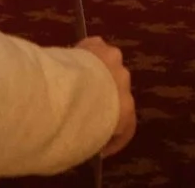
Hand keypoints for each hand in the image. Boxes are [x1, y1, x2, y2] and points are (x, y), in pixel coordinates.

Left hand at [78, 37, 135, 158]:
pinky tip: (72, 60)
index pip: (127, 128)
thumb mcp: (84, 146)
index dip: (113, 139)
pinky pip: (94, 49)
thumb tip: (79, 145)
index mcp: (126, 111)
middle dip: (103, 100)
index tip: (98, 148)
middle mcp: (125, 83)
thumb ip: (90, 143)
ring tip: (76, 81)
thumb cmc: (76, 124)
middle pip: (115, 92)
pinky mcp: (98, 45)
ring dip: (97, 74)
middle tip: (83, 107)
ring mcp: (113, 61)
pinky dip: (86, 54)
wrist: (68, 91)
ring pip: (107, 67)